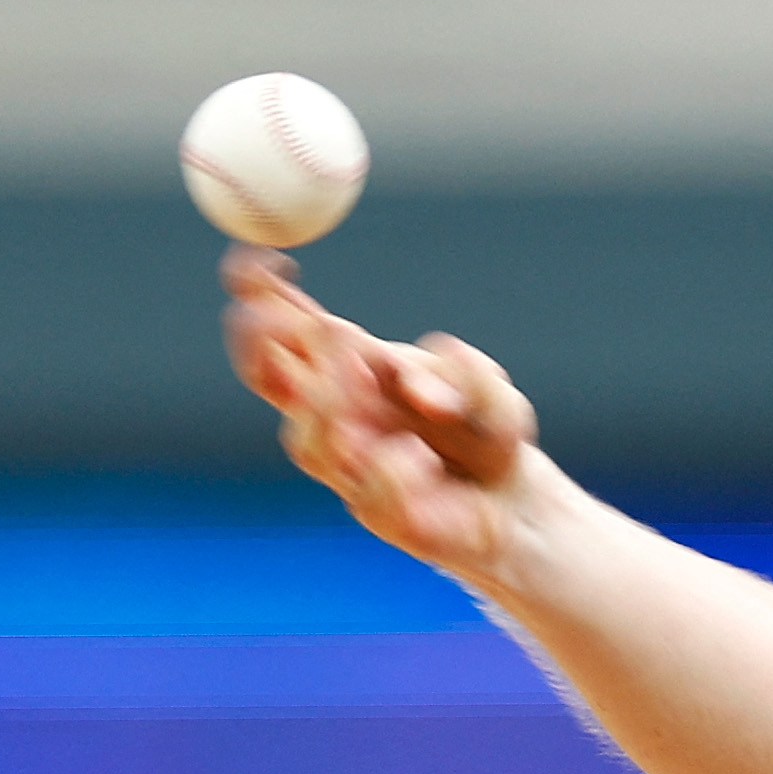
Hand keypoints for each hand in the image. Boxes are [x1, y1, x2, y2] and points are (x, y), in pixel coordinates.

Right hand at [221, 246, 540, 578]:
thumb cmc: (487, 431)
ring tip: (364, 370)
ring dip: (327, 404)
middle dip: (259, 343)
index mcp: (350, 365)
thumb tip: (408, 381)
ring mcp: (349, 467)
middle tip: (286, 319)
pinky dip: (392, 468)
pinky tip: (421, 457)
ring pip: (305, 441)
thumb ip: (459, 376)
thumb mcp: (487, 389)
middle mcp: (336, 415)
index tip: (258, 259)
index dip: (257, 289)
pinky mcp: (378, 514)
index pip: (284, 322)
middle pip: (265, 378)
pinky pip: (367, 490)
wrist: (515, 501)